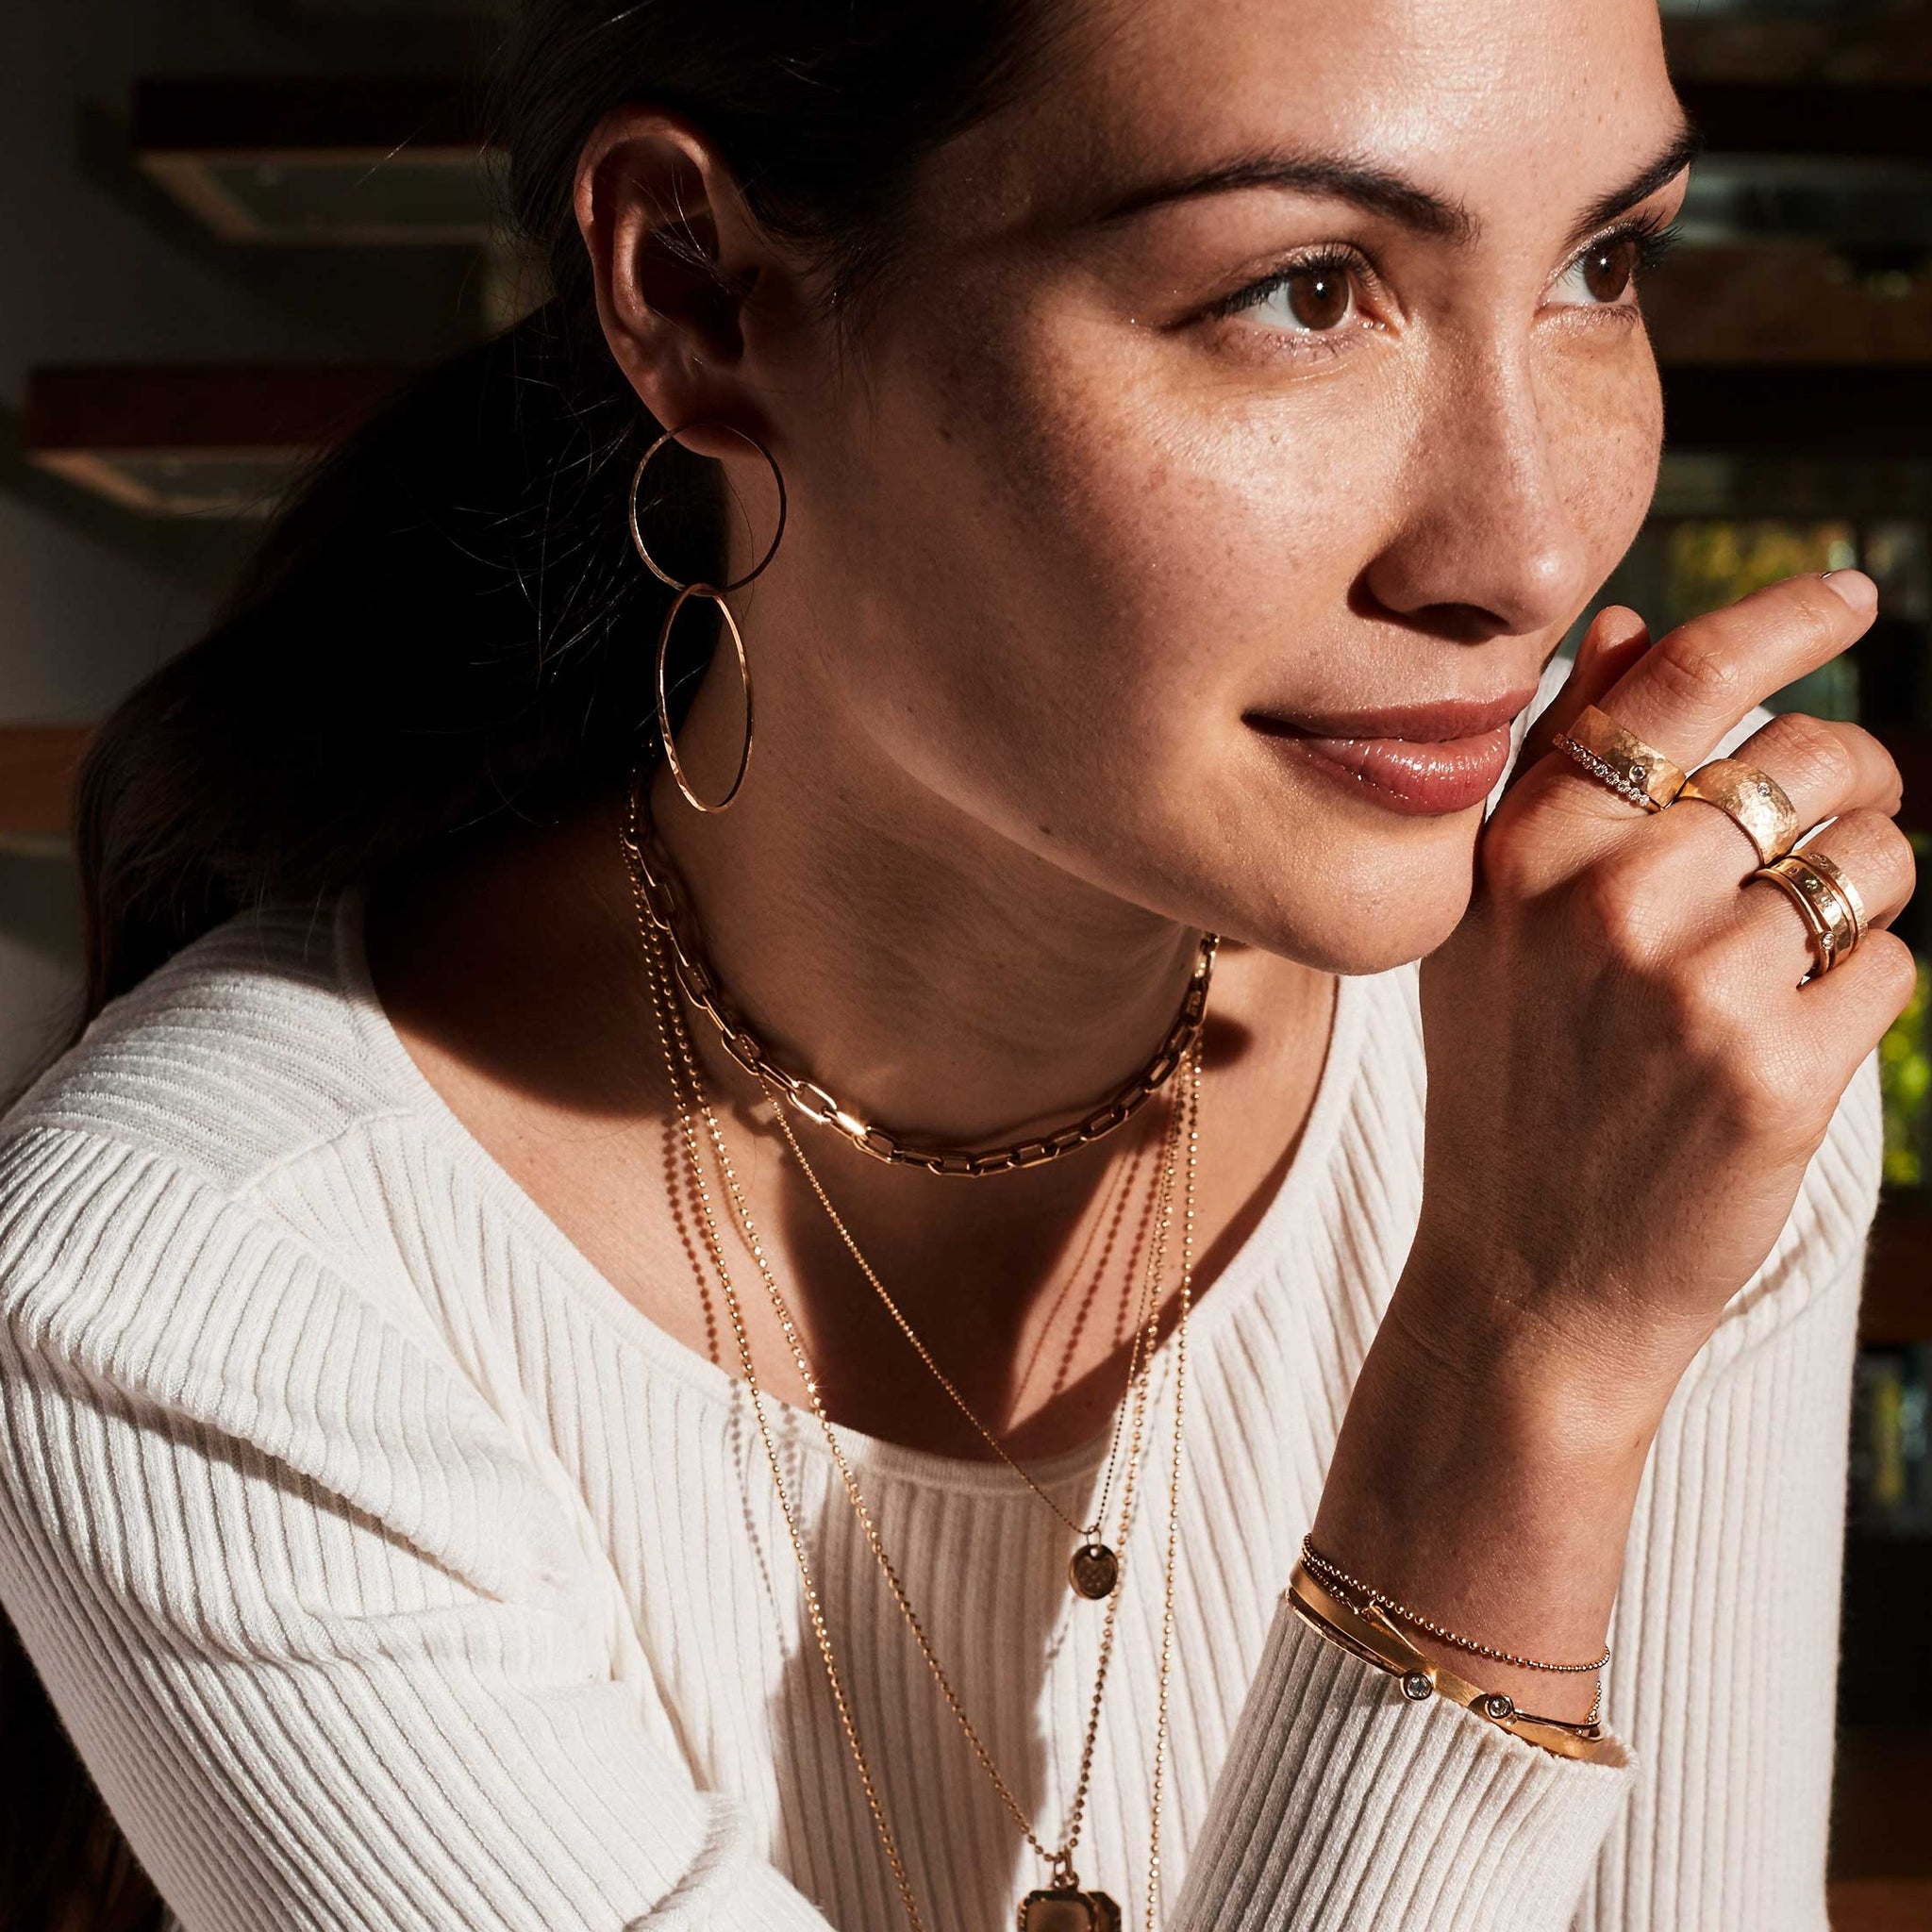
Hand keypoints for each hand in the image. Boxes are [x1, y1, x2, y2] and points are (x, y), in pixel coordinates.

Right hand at [1407, 571, 1914, 1408]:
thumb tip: (1629, 626)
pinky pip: (1891, 965)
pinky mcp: (1775, 1072)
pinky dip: (1862, 991)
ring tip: (1789, 956)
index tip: (1848, 595)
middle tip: (1830, 827)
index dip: (1782, 620)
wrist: (1528, 1281)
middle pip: (1804, 760)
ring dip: (1860, 892)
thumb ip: (1549, 776)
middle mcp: (1603, 903)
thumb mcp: (1489, 929)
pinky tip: (1784, 1041)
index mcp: (1524, 855)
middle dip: (1849, 778)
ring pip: (1868, 860)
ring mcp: (1690, 987)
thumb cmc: (1513, 1089)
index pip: (1677, 686)